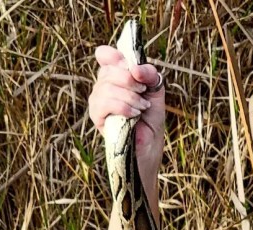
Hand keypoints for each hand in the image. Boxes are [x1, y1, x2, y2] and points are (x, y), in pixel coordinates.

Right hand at [88, 44, 165, 181]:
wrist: (149, 150)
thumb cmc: (151, 123)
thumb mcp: (156, 94)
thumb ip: (150, 76)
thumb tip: (135, 68)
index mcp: (117, 78)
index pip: (104, 56)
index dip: (112, 55)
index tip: (128, 64)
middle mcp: (104, 87)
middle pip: (108, 70)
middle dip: (129, 79)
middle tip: (143, 93)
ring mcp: (98, 102)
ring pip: (105, 87)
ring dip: (129, 96)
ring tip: (141, 108)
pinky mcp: (97, 118)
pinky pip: (103, 103)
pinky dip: (122, 106)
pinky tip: (134, 115)